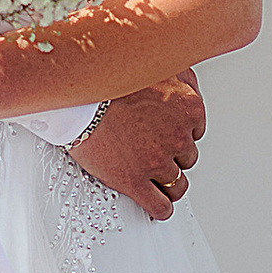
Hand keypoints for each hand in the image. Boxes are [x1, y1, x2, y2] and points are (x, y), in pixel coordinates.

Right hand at [68, 71, 204, 221]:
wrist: (76, 95)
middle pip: (186, 158)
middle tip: (151, 150)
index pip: (195, 131)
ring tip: (156, 181)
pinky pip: (159, 205)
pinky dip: (160, 209)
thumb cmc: (108, 78)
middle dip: (171, 156)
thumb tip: (188, 84)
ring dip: (168, 183)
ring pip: (177, 184)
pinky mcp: (135, 181)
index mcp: (188, 107)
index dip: (177, 133)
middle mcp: (178, 135)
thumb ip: (181, 77)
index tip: (166, 135)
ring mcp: (157, 160)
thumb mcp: (156, 64)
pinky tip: (156, 206)